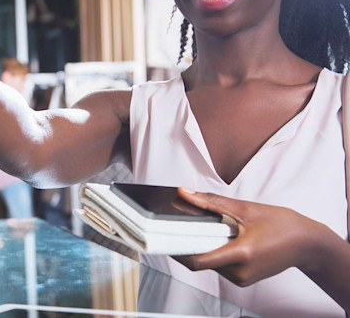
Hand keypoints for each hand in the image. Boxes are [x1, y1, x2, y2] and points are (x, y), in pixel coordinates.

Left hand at [172, 187, 322, 286]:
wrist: (307, 243)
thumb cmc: (282, 224)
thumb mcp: (245, 208)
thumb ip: (211, 202)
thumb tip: (185, 193)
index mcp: (241, 254)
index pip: (198, 261)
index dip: (177, 251)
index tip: (163, 238)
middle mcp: (240, 272)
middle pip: (201, 261)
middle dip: (190, 244)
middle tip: (180, 225)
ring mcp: (242, 278)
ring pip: (210, 265)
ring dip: (203, 248)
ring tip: (208, 229)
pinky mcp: (244, 279)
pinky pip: (220, 267)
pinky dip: (215, 253)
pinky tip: (221, 239)